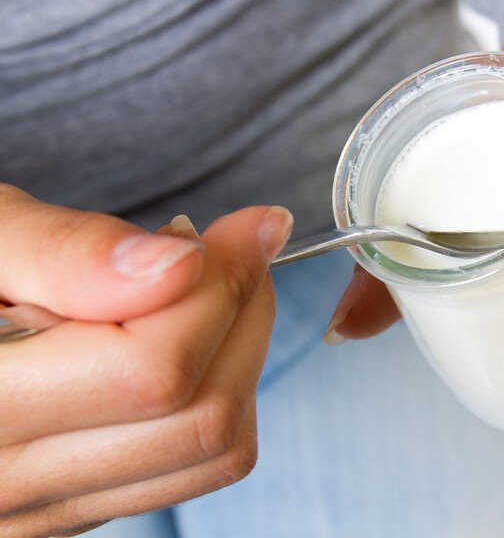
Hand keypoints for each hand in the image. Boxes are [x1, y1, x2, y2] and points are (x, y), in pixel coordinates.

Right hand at [0, 185, 290, 536]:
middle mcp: (7, 484)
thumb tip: (179, 266)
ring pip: (215, 450)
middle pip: (202, 416)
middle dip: (243, 314)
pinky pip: (196, 468)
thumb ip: (64, 251)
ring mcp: (46, 509)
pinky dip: (218, 393)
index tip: (246, 226)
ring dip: (240, 355)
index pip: (151, 370)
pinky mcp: (78, 507)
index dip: (222, 286)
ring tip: (200, 289)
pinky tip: (179, 337)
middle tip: (229, 249)